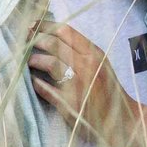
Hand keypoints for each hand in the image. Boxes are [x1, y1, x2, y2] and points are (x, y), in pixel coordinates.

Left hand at [26, 21, 131, 145]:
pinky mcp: (69, 103)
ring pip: (50, 63)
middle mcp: (87, 66)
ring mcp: (78, 84)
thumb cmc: (109, 91)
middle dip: (35, 40)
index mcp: (95, 54)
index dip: (45, 26)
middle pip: (54, 44)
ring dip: (34, 60)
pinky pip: (46, 89)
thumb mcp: (101, 65)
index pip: (66, 31)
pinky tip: (33, 82)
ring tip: (28, 62)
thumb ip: (83, 52)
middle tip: (24, 42)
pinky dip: (36, 83)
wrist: (121, 120)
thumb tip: (54, 39)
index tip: (33, 25)